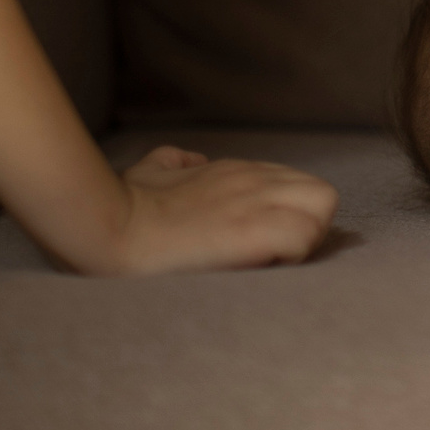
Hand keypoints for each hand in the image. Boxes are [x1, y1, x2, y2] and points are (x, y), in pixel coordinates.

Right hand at [93, 146, 338, 274]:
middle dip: (310, 226)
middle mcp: (254, 179)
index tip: (268, 240)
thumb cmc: (124, 203)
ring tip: (270, 263)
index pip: (296, 185)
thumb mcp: (152, 169)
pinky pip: (306, 237)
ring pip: (323, 210)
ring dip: (306, 241)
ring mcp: (257, 200)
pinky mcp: (254, 230)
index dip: (291, 214)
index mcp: (236, 170)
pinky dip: (294, 256)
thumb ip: (175, 163)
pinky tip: (261, 268)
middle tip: (278, 256)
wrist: (107, 226)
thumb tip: (189, 161)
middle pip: (321, 195)